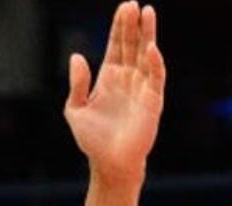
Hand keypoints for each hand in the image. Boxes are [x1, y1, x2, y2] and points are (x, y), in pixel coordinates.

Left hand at [65, 1, 165, 185]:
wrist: (108, 164)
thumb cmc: (92, 140)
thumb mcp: (75, 109)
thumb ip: (77, 84)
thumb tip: (77, 56)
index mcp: (109, 78)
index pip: (116, 46)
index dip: (119, 27)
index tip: (124, 7)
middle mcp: (127, 79)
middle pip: (131, 45)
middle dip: (132, 25)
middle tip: (134, 4)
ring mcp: (141, 88)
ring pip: (146, 55)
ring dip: (147, 34)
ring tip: (147, 13)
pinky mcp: (153, 101)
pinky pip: (155, 77)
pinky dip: (154, 62)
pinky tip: (150, 48)